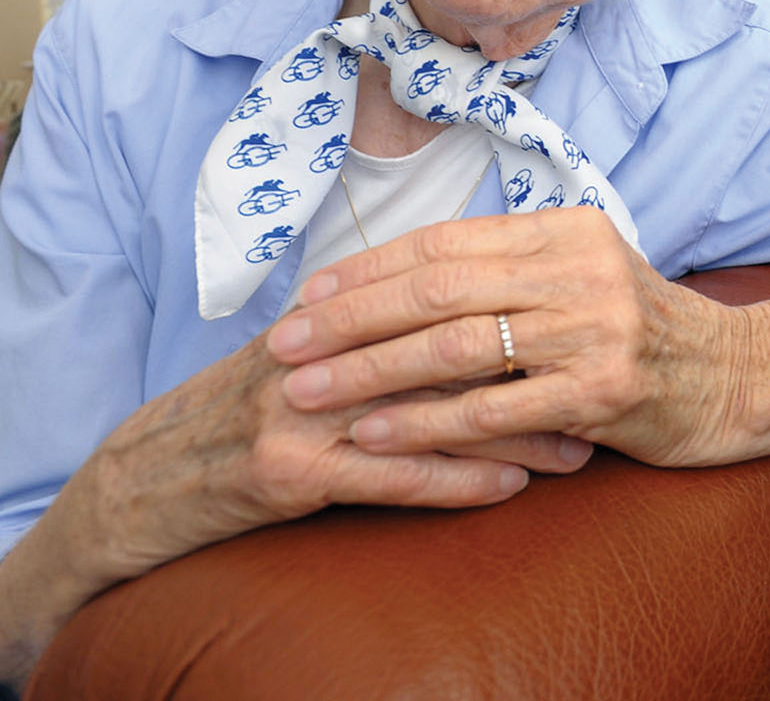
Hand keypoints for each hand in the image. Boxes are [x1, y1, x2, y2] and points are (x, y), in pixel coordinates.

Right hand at [63, 337, 584, 587]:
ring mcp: (302, 410)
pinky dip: (456, 481)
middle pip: (451, 350)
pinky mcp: (287, 472)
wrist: (141, 479)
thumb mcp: (311, 359)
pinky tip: (511, 488)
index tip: (589, 331)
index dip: (520, 314)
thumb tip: (480, 316)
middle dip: (536, 371)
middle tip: (609, 388)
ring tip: (584, 446)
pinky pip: (391, 477)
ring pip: (432, 412)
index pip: (444, 301)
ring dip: (516, 432)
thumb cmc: (243, 415)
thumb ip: (385, 332)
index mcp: (334, 317)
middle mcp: (322, 353)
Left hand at [267, 209, 766, 467]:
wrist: (738, 378)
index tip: (307, 296)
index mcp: (567, 231)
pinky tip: (374, 436)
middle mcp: (579, 270)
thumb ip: (513, 268)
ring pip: (455, 346)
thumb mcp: (587, 275)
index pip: (445, 241)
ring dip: (369, 371)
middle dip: (350, 318)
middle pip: (438, 287)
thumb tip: (404, 277)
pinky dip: (424, 424)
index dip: (368, 269)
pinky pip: (491, 410)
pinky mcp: (601, 392)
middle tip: (283, 345)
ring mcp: (594, 330)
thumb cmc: (645, 333)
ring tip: (306, 391)